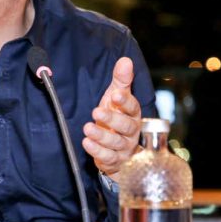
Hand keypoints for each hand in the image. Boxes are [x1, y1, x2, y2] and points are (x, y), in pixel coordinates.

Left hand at [81, 57, 141, 180]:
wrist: (117, 150)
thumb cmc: (116, 118)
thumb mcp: (116, 98)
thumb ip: (121, 80)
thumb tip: (125, 60)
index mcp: (133, 116)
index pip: (133, 108)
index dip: (125, 101)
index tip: (115, 94)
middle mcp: (131, 133)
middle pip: (126, 127)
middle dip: (112, 119)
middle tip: (96, 111)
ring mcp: (124, 149)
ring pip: (116, 144)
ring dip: (101, 136)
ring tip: (87, 128)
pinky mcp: (113, 161)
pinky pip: (107, 158)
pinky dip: (97, 152)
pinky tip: (87, 143)